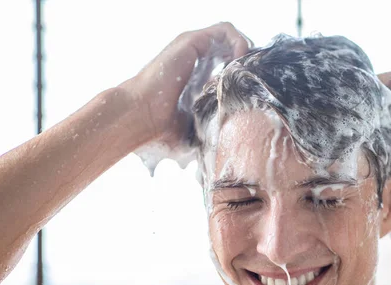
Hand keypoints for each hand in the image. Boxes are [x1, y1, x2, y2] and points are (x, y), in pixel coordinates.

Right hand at [119, 22, 250, 145]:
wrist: (140, 119)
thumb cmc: (162, 132)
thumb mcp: (196, 133)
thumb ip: (211, 132)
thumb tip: (229, 147)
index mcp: (196, 80)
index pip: (227, 67)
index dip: (242, 77)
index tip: (247, 95)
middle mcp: (194, 61)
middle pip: (232, 50)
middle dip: (247, 64)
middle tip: (249, 83)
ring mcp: (193, 50)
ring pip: (230, 37)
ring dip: (245, 52)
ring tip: (243, 74)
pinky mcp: (192, 41)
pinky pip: (225, 30)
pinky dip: (239, 43)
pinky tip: (237, 65)